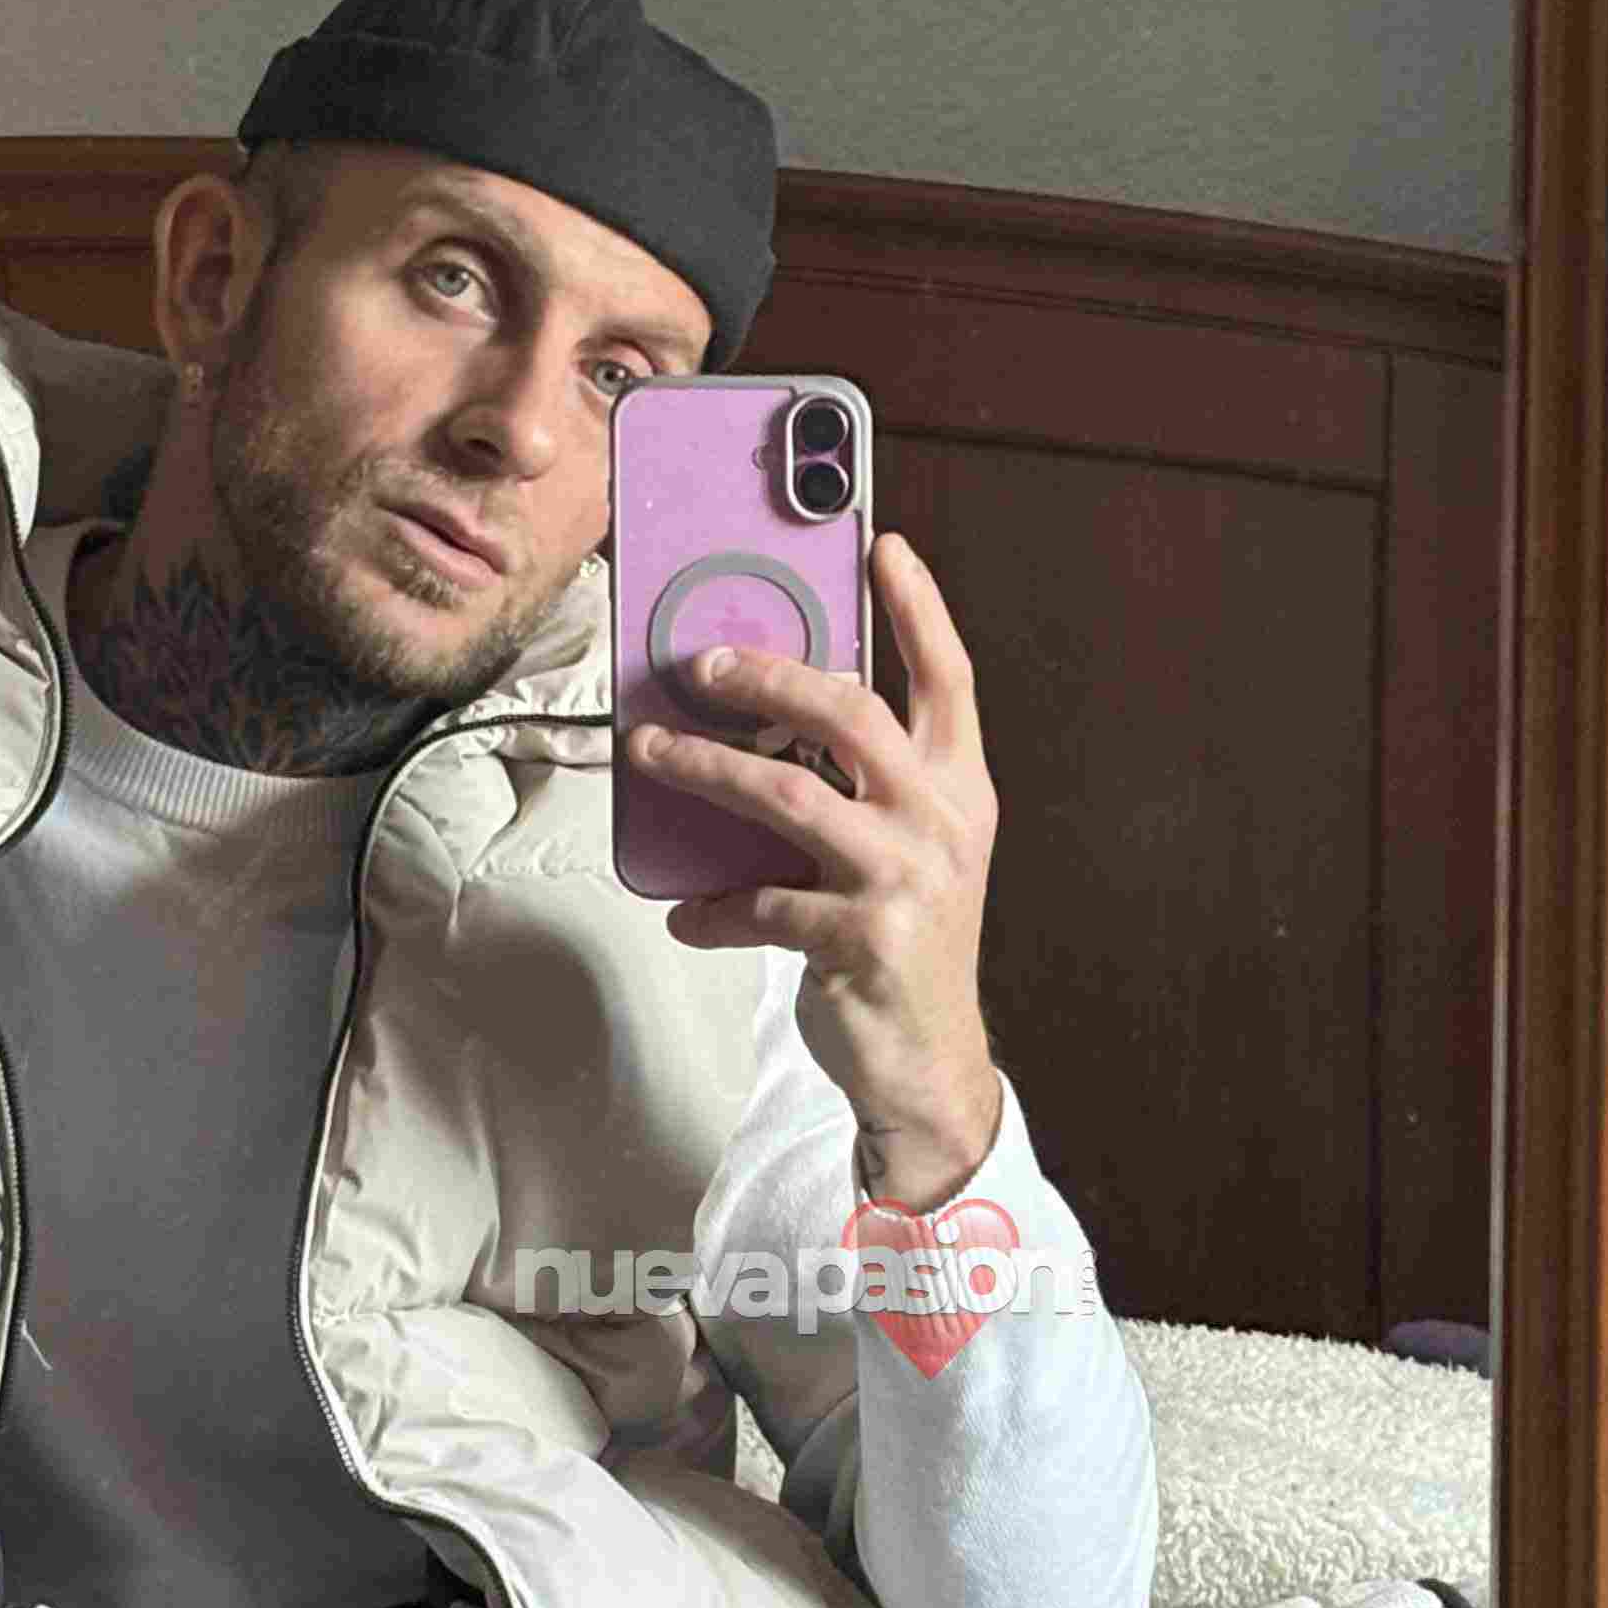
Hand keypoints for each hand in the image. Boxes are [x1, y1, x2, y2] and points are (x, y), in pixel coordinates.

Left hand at [633, 534, 1004, 1208]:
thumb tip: (760, 720)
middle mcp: (942, 822)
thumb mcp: (904, 852)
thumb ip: (859, 788)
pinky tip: (689, 915)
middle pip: (851, 713)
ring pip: (789, 793)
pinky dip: (717, 910)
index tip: (886, 543)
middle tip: (703, 664)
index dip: (920, 609)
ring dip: (706, 768)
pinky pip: (765, 903)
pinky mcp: (864, 937)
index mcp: (959, 789)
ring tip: (649, 754)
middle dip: (769, 675)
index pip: (949, 678)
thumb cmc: (904, 939)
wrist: (929, 1063)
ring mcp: (907, 879)